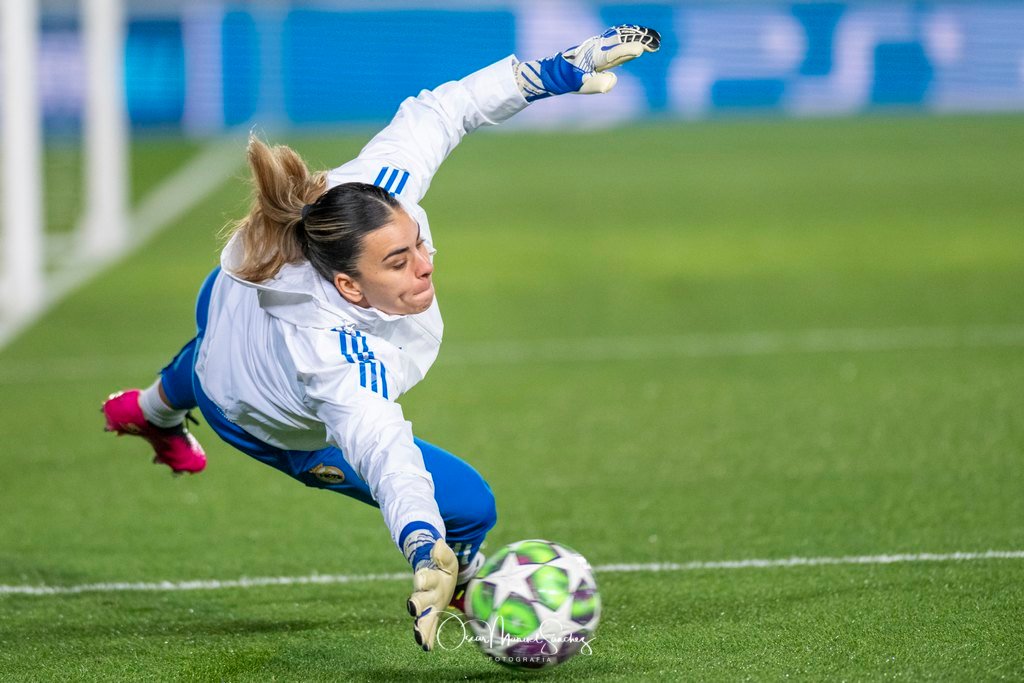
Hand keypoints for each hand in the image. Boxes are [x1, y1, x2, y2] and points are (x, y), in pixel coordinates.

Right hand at [406, 539, 458, 650]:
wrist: (437, 575)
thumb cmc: (442, 567)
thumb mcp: (447, 558)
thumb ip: (443, 554)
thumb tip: (439, 544)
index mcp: (429, 578)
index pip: (425, 578)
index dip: (423, 579)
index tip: (420, 580)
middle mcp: (425, 594)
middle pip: (419, 599)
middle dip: (416, 604)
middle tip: (412, 608)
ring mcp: (428, 606)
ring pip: (422, 617)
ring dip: (420, 626)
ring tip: (419, 636)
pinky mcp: (433, 615)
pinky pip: (429, 627)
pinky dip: (427, 637)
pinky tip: (426, 647)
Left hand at [516, 25, 661, 101]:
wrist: (558, 69)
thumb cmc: (571, 80)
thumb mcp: (582, 85)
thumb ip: (597, 84)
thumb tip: (613, 82)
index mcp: (594, 58)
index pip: (613, 54)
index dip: (627, 50)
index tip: (641, 48)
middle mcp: (598, 47)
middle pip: (621, 40)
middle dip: (638, 40)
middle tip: (656, 43)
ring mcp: (600, 43)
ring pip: (621, 36)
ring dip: (638, 35)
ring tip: (655, 39)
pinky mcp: (602, 44)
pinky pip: (619, 36)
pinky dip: (632, 34)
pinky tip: (644, 37)